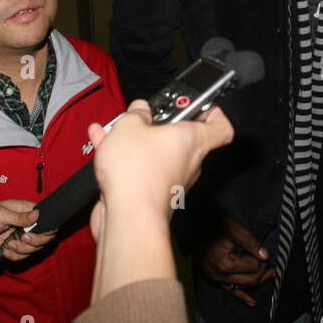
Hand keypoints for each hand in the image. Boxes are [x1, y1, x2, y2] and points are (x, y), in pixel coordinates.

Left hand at [0, 200, 56, 260]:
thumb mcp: (0, 214)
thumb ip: (19, 217)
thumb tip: (37, 215)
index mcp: (26, 210)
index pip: (46, 217)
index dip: (48, 226)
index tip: (38, 231)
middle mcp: (27, 223)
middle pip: (45, 236)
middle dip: (36, 240)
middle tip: (23, 238)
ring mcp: (22, 237)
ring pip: (35, 248)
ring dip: (23, 249)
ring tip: (9, 244)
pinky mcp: (15, 248)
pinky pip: (24, 256)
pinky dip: (16, 256)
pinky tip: (6, 252)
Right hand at [86, 100, 235, 301]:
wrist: (128, 217)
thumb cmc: (137, 168)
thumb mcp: (129, 126)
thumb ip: (136, 114)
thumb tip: (140, 111)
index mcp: (193, 140)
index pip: (221, 128)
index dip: (213, 114)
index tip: (199, 106)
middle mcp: (188, 162)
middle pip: (181, 139)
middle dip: (159, 126)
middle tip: (142, 116)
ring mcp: (171, 181)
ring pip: (155, 154)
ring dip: (134, 141)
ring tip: (111, 128)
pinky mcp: (151, 195)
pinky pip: (140, 169)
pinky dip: (124, 158)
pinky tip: (101, 143)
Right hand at [198, 217, 276, 307]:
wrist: (193, 228)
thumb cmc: (213, 226)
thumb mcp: (233, 229)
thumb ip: (250, 242)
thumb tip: (266, 256)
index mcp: (225, 264)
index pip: (254, 267)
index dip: (263, 260)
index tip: (266, 252)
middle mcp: (220, 275)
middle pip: (251, 279)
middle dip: (264, 273)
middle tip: (272, 265)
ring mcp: (216, 279)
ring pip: (243, 287)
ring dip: (258, 282)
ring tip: (270, 275)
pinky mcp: (214, 280)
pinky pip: (230, 290)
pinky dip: (242, 296)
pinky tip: (252, 303)